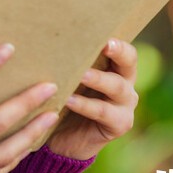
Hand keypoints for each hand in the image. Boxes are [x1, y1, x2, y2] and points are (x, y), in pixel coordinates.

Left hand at [46, 38, 138, 160]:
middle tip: (103, 45)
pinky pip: (103, 112)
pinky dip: (85, 105)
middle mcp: (126, 85)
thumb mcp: (68, 78)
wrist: (65, 138)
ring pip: (117, 87)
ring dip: (98, 79)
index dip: (119, 44)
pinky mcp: (119, 125)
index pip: (125, 51)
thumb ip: (67, 61)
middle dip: (117, 53)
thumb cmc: (65, 97)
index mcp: (117, 69)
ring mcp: (125, 106)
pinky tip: (68, 100)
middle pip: (128, 64)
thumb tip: (45, 35)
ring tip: (80, 75)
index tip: (105, 36)